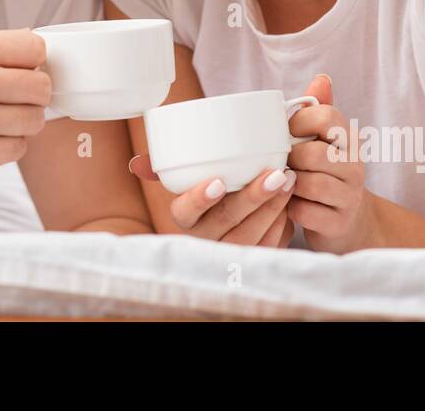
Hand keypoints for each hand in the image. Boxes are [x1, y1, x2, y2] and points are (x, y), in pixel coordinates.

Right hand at [0, 28, 51, 210]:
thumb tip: (29, 37)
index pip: (34, 47)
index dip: (32, 61)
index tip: (23, 70)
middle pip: (42, 85)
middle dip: (32, 94)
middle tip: (11, 100)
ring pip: (36, 119)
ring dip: (20, 123)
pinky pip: (20, 148)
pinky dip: (5, 147)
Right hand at [129, 155, 295, 246]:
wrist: (226, 230)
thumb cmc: (208, 196)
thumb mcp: (183, 185)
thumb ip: (162, 169)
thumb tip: (135, 164)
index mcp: (184, 218)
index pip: (185, 211)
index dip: (200, 198)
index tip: (219, 182)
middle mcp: (204, 239)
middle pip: (228, 222)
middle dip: (254, 197)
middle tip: (276, 174)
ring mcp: (229, 253)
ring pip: (252, 236)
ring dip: (273, 208)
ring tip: (288, 181)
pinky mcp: (253, 261)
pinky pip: (268, 247)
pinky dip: (281, 226)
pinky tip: (288, 205)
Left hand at [285, 74, 375, 252]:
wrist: (346, 221)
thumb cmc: (323, 173)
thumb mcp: (322, 140)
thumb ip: (317, 110)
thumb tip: (322, 78)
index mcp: (348, 138)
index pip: (326, 116)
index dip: (298, 123)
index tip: (286, 133)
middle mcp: (355, 165)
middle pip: (314, 152)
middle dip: (290, 158)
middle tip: (282, 163)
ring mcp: (350, 195)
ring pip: (311, 183)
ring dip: (289, 184)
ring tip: (284, 183)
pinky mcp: (339, 223)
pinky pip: (306, 211)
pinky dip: (290, 209)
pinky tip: (288, 206)